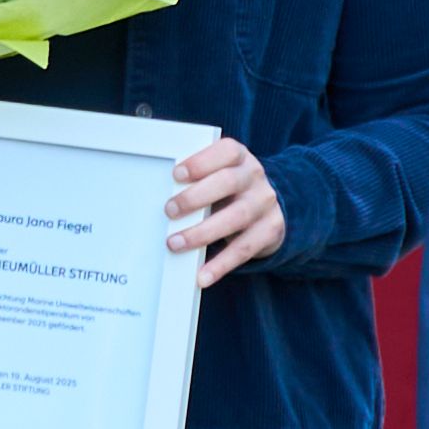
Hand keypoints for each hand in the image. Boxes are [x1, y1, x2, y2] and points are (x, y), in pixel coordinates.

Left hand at [165, 135, 285, 283]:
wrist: (271, 207)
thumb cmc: (228, 189)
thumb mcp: (218, 175)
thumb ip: (196, 180)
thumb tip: (157, 195)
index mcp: (239, 157)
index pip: (226, 151)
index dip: (201, 162)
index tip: (176, 174)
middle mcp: (254, 177)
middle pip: (228, 182)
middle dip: (196, 197)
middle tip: (169, 210)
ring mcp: (264, 204)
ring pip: (236, 217)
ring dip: (202, 233)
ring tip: (176, 244)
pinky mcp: (270, 230)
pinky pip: (244, 249)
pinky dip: (221, 264)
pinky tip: (202, 276)